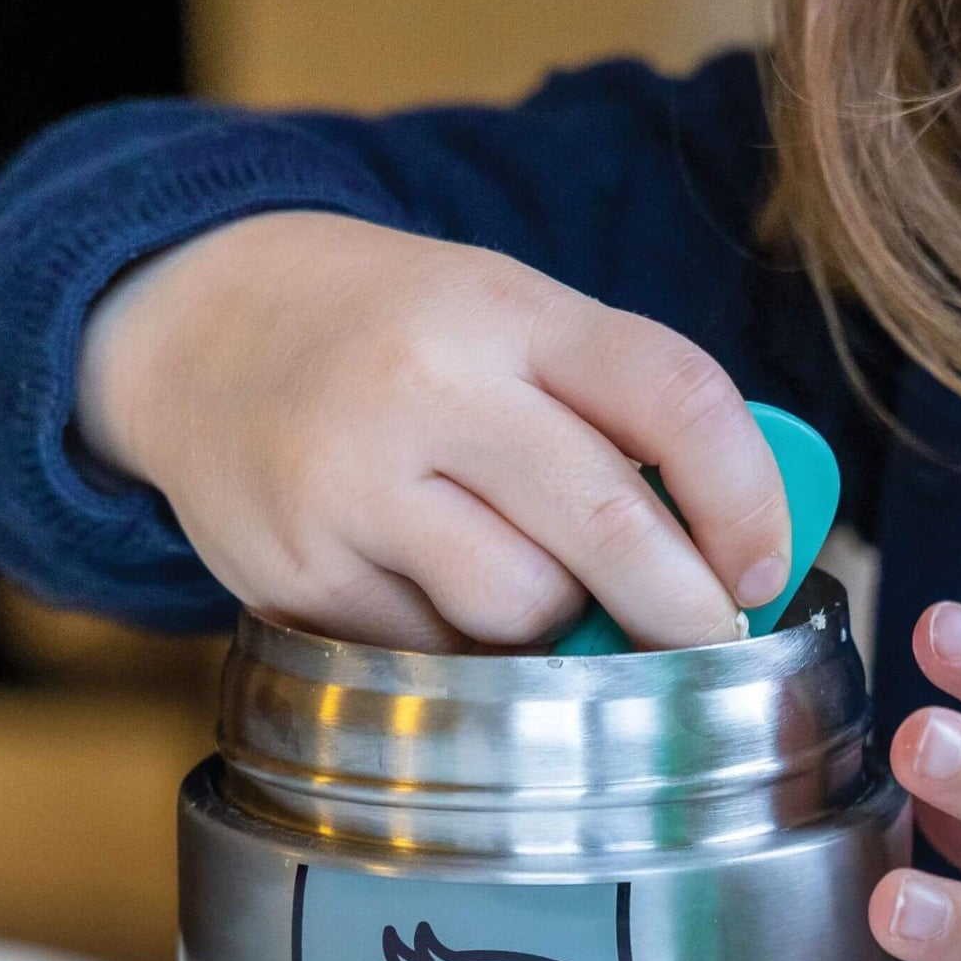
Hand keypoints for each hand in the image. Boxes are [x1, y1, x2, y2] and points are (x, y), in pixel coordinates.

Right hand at [76, 212, 789, 650]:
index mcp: (509, 311)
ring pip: (520, 607)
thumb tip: (720, 556)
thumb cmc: (390, 337)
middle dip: (682, 608)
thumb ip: (609, 413)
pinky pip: (433, 649)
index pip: (676, 397)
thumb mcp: (504, 320)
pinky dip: (461, 642)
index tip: (764, 568)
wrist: (196, 331)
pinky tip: (425, 583)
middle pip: (609, 527)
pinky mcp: (300, 571)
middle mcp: (430, 387)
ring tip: (521, 580)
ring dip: (551, 623)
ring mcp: (354, 483)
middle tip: (703, 635)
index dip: (748, 499)